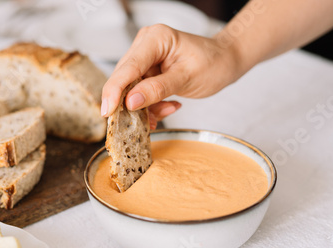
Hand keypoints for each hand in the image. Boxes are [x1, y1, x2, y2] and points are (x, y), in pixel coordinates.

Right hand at [101, 24, 241, 128]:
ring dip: (146, 107)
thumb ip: (157, 90)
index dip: (114, 91)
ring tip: (169, 109)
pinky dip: (152, 105)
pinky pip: (140, 92)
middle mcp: (145, 44)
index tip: (107, 112)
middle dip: (132, 104)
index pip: (128, 68)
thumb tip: (130, 102)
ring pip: (131, 89)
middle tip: (144, 122)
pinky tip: (170, 105)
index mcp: (155, 38)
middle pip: (124, 79)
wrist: (225, 61)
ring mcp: (144, 57)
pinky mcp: (147, 70)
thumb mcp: (187, 79)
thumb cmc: (213, 63)